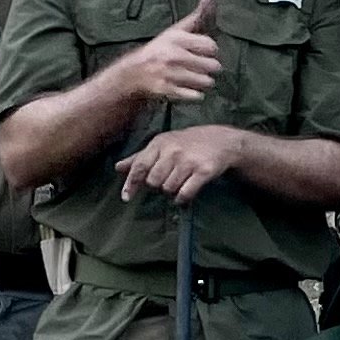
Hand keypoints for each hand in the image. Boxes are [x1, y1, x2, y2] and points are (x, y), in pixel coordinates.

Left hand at [121, 124, 246, 203]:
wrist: (221, 140)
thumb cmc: (186, 144)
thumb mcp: (162, 145)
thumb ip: (140, 158)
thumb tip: (118, 167)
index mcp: (159, 143)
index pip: (140, 166)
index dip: (131, 184)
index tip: (126, 197)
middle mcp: (173, 151)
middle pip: (153, 181)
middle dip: (157, 185)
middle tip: (167, 179)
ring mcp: (188, 161)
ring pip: (168, 189)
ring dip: (171, 191)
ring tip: (179, 182)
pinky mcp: (203, 171)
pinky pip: (185, 193)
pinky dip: (182, 199)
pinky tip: (184, 195)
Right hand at [122, 0, 220, 108]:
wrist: (134, 74)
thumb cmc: (161, 50)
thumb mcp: (176, 31)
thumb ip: (196, 17)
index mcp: (177, 38)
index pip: (211, 46)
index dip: (210, 50)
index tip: (202, 52)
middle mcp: (173, 55)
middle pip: (212, 65)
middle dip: (209, 68)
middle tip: (200, 67)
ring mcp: (170, 74)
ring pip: (206, 82)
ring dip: (203, 82)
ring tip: (195, 78)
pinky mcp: (167, 91)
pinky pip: (196, 97)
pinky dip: (195, 95)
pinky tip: (188, 89)